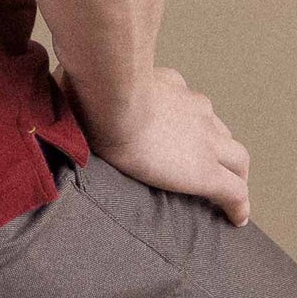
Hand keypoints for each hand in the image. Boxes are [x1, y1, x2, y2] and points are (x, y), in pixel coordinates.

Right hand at [59, 63, 250, 225]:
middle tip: (208, 161)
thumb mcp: (90, 78)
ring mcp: (205, 140)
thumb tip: (58, 82)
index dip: (190, 119)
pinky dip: (238, 206)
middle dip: (217, 144)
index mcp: (168, 86)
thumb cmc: (94, 87)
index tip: (183, 132)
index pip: (187, 102)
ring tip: (227, 189)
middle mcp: (193, 108)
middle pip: (217, 128)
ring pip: (236, 157)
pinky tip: (236, 219)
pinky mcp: (207, 172)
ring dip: (234, 172)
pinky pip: (234, 192)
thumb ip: (81, 82)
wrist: (113, 101)